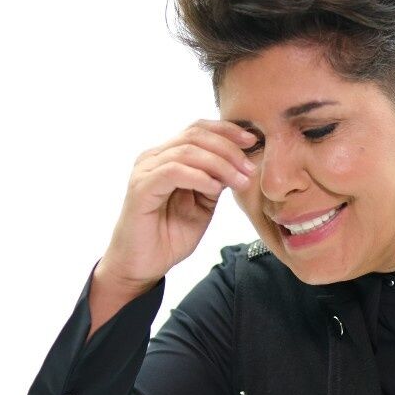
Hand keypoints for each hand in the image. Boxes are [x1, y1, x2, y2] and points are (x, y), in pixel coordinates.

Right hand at [96, 118, 257, 288]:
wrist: (142, 265)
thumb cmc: (170, 235)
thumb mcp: (203, 204)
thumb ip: (216, 180)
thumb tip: (241, 162)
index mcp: (167, 157)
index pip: (198, 129)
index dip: (227, 131)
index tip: (253, 142)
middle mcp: (154, 158)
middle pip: (195, 135)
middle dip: (229, 148)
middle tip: (250, 168)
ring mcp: (145, 171)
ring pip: (187, 151)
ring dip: (220, 164)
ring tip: (240, 181)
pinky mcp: (141, 189)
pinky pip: (173, 172)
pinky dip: (199, 177)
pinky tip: (215, 189)